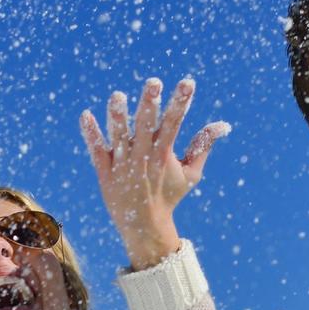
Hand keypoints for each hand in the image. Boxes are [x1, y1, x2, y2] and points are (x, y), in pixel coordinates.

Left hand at [80, 75, 228, 269]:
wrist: (144, 226)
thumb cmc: (169, 196)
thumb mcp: (191, 174)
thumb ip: (203, 147)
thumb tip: (223, 125)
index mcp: (164, 155)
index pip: (174, 124)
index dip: (181, 103)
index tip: (188, 83)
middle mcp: (143, 158)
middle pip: (146, 127)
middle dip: (150, 105)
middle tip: (153, 83)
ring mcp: (123, 165)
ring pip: (119, 137)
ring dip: (118, 117)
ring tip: (118, 96)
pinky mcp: (105, 172)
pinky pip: (96, 151)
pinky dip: (91, 135)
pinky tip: (85, 115)